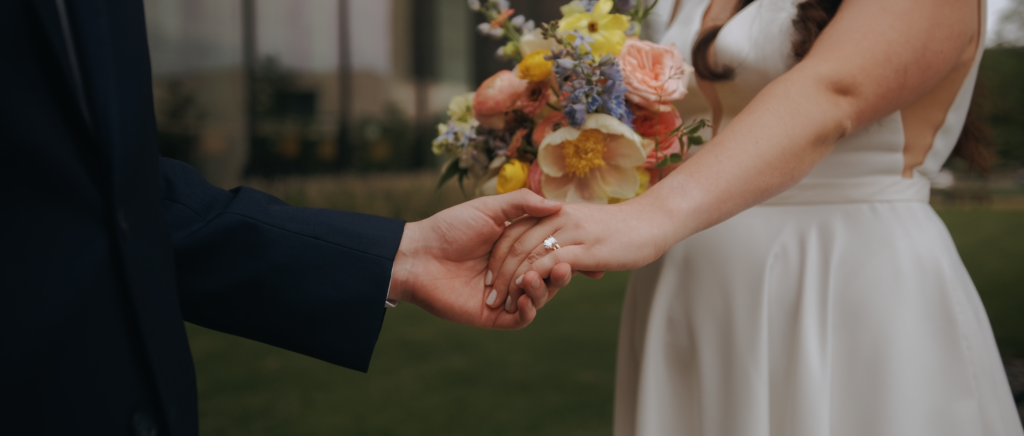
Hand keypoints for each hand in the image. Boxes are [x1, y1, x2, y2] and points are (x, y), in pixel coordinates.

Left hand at [388, 189, 574, 328]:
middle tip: (565, 267)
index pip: (551, 252)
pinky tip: (526, 299)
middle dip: (561, 274)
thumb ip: (523, 204)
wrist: (419, 255)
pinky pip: (520, 319)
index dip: (568, 251)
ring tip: (533, 278)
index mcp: (517, 248)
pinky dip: (528, 310)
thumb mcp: (489, 209)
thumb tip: (558, 203)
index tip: (585, 246)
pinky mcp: (493, 315)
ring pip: (538, 298)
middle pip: (549, 277)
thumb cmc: (450, 228)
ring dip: (543, 290)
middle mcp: (514, 272)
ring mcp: (505, 295)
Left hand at [488, 200, 673, 309]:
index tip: (490, 277)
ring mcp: (570, 234)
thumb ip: (564, 235)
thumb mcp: (586, 225)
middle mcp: (557, 219)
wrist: (656, 219)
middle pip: (515, 244)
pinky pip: (549, 264)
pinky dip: (532, 279)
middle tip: (490, 297)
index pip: (515, 232)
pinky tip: (524, 296)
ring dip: (512, 281)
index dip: (500, 255)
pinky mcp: (584, 251)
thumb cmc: (623, 225)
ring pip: (528, 255)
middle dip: (498, 272)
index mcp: (554, 212)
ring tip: (503, 302)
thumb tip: (552, 261)